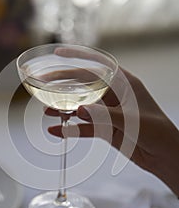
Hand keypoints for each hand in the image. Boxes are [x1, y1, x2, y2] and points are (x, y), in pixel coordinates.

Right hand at [46, 48, 178, 194]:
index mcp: (124, 83)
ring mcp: (108, 112)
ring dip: (64, 109)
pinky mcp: (105, 128)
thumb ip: (105, 116)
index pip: (98, 65)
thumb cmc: (157, 132)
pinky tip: (56, 131)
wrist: (165, 156)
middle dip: (62, 85)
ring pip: (81, 106)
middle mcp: (114, 95)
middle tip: (42, 85)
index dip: (78, 56)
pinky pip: (84, 127)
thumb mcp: (132, 121)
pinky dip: (71, 129)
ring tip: (46, 111)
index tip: (59, 52)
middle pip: (83, 85)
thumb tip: (79, 110)